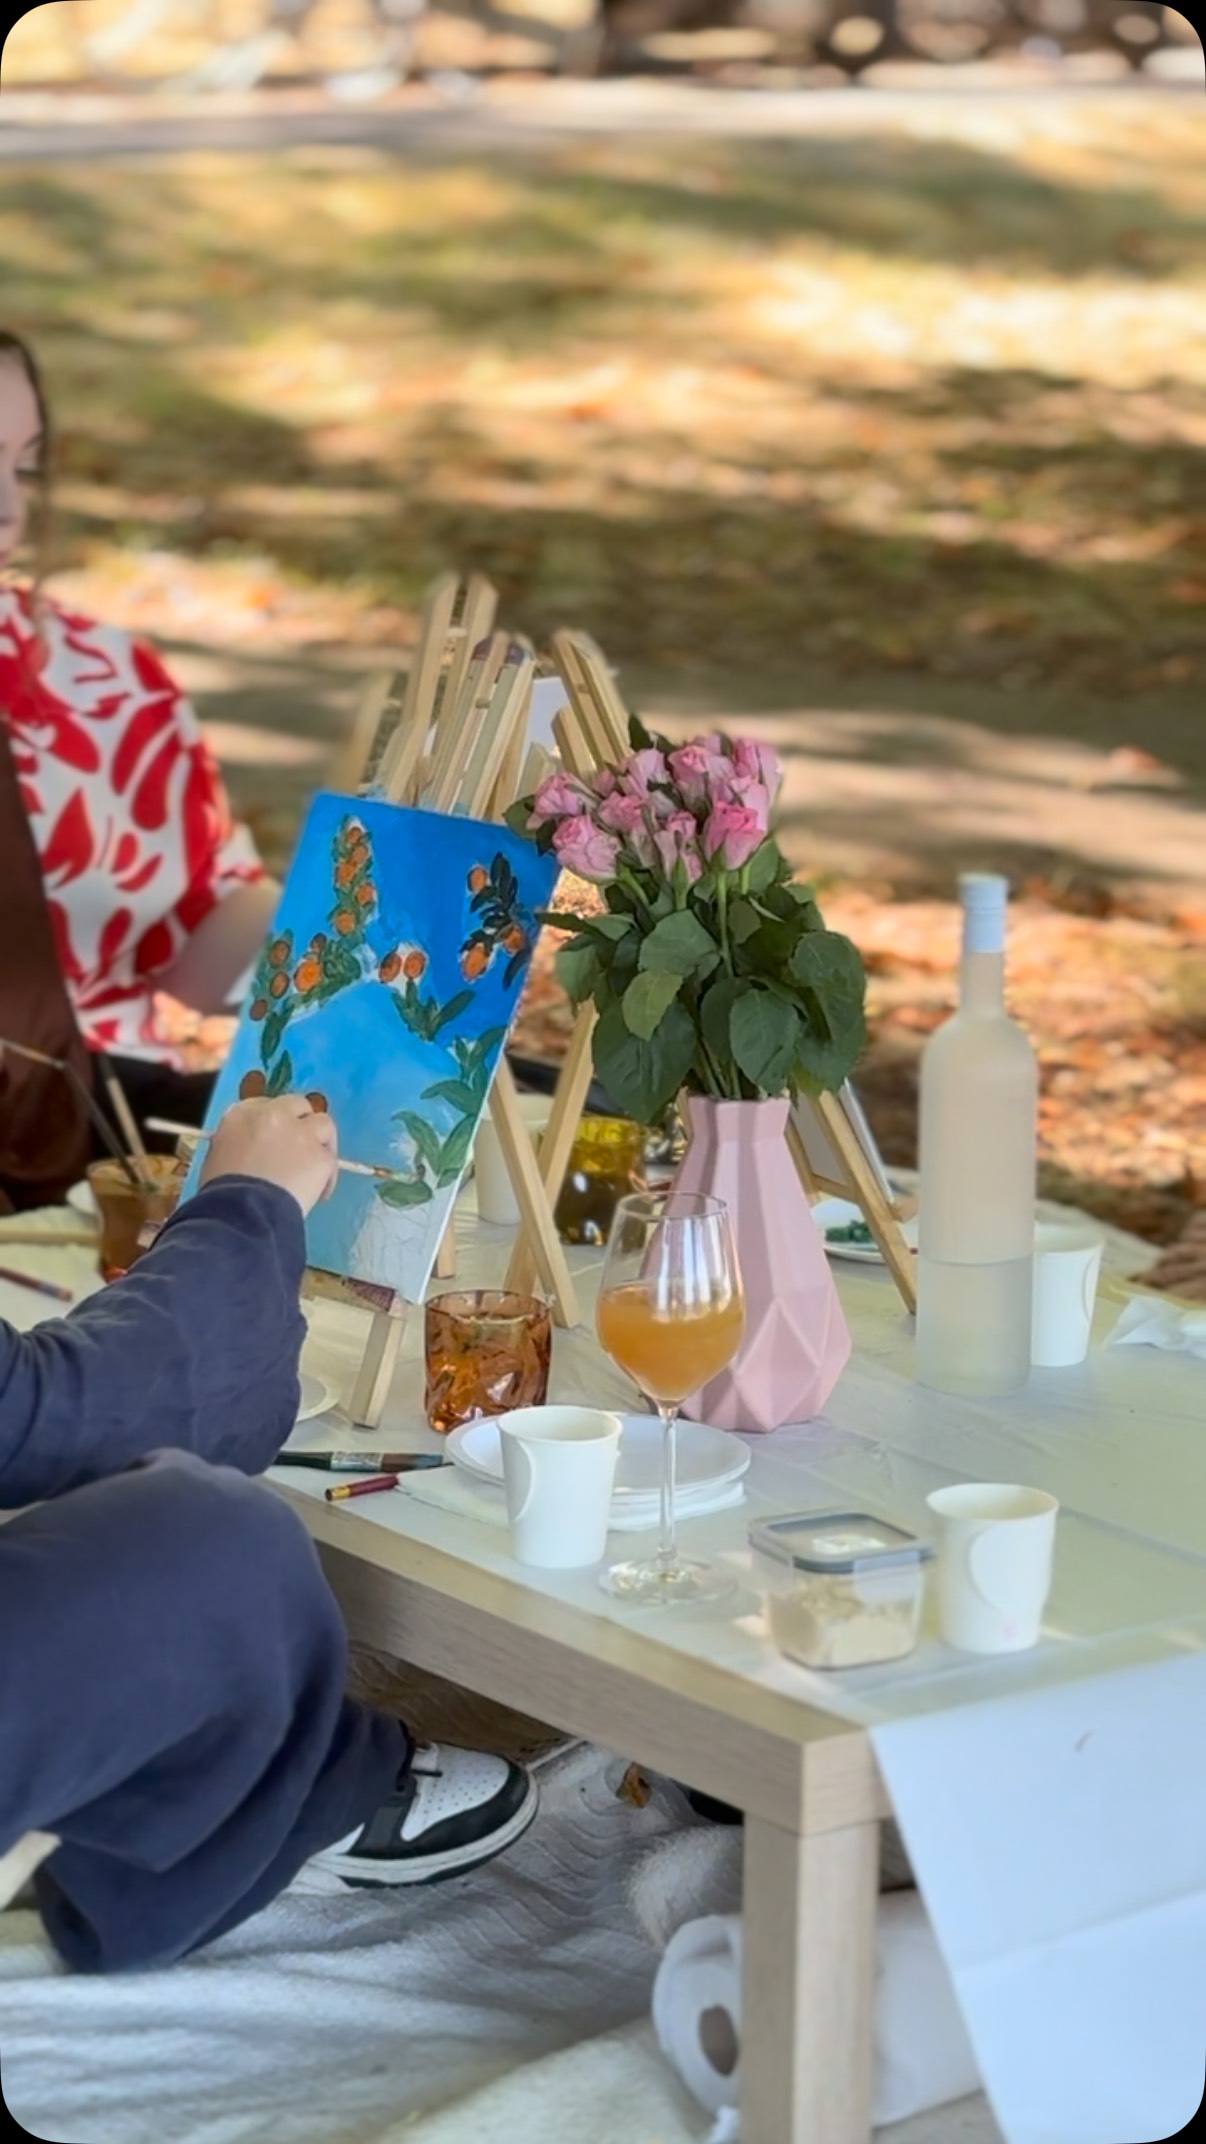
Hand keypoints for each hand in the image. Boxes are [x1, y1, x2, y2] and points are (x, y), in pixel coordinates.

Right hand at [201, 1096, 337, 1216]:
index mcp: (242, 1114)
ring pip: (323, 1124)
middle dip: (301, 1123)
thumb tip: (248, 1151)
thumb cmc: (219, 1194)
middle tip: (299, 1147)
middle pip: (298, 1105)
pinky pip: (331, 1161)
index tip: (275, 1138)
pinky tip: (320, 1194)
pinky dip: (327, 1177)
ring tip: (315, 1166)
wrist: (241, 1214)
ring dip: (321, 1142)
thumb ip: (236, 1144)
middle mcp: (274, 1115)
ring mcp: (301, 1133)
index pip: (264, 1104)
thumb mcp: (217, 1158)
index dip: (274, 1121)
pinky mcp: (321, 1157)